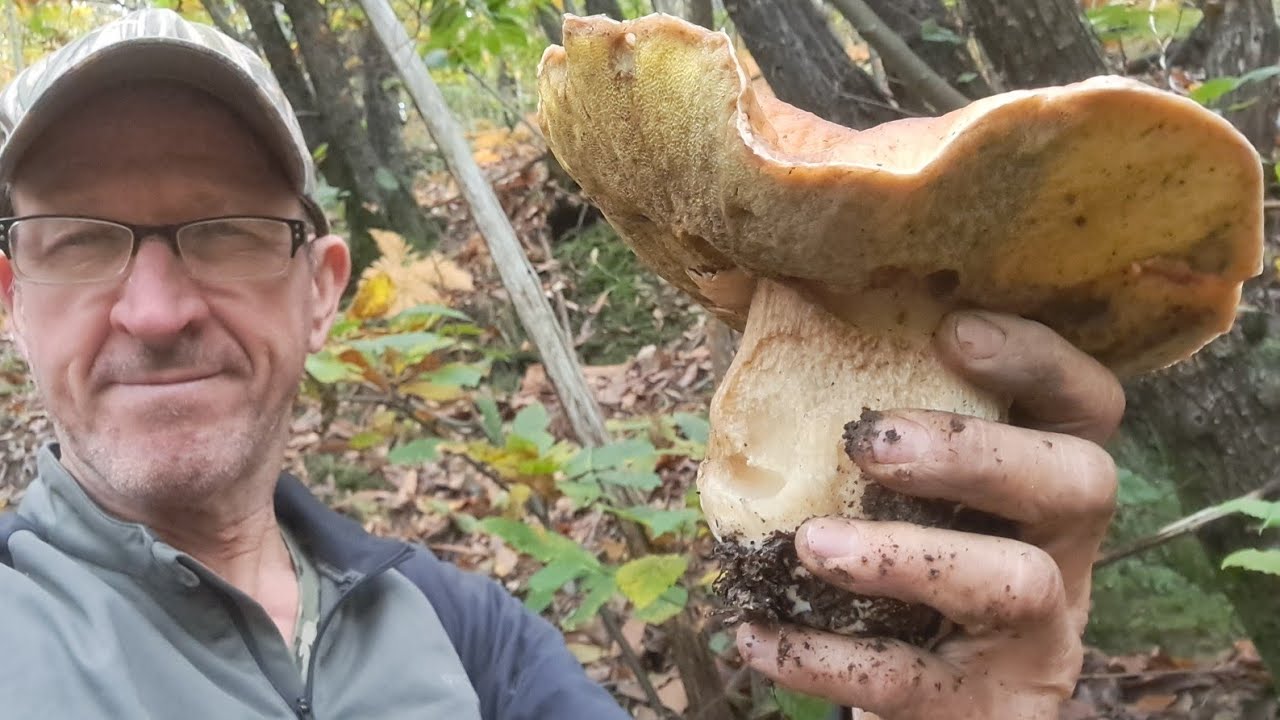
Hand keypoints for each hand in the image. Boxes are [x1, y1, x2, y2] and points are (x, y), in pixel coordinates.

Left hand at [736, 311, 1122, 718]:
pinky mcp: (984, 709)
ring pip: (1013, 585)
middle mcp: (1061, 555)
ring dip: (904, 557)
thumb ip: (871, 426)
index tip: (953, 330)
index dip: (1038, 359)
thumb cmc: (906, 569)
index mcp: (1046, 487)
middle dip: (975, 452)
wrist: (929, 701)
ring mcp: (1034, 639)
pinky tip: (755, 632)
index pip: (1087, 407)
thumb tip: (770, 314)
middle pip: (1079, 483)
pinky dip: (821, 655)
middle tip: (871, 443)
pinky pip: (909, 681)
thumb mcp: (909, 501)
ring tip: (811, 544)